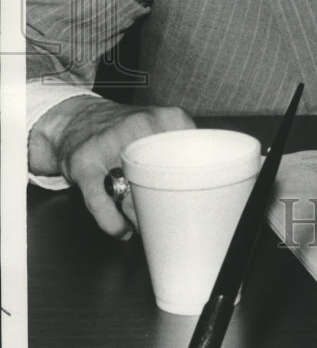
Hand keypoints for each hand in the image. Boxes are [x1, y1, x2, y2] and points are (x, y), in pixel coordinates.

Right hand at [29, 95, 194, 238]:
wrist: (79, 118)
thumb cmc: (127, 130)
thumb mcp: (163, 127)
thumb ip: (185, 149)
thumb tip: (205, 185)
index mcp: (166, 118)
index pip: (193, 156)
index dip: (194, 184)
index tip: (195, 200)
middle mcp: (139, 126)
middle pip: (163, 179)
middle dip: (167, 206)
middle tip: (170, 219)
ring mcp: (110, 143)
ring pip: (134, 194)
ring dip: (140, 217)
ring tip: (145, 224)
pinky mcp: (84, 164)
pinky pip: (101, 201)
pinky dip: (113, 221)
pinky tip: (122, 229)